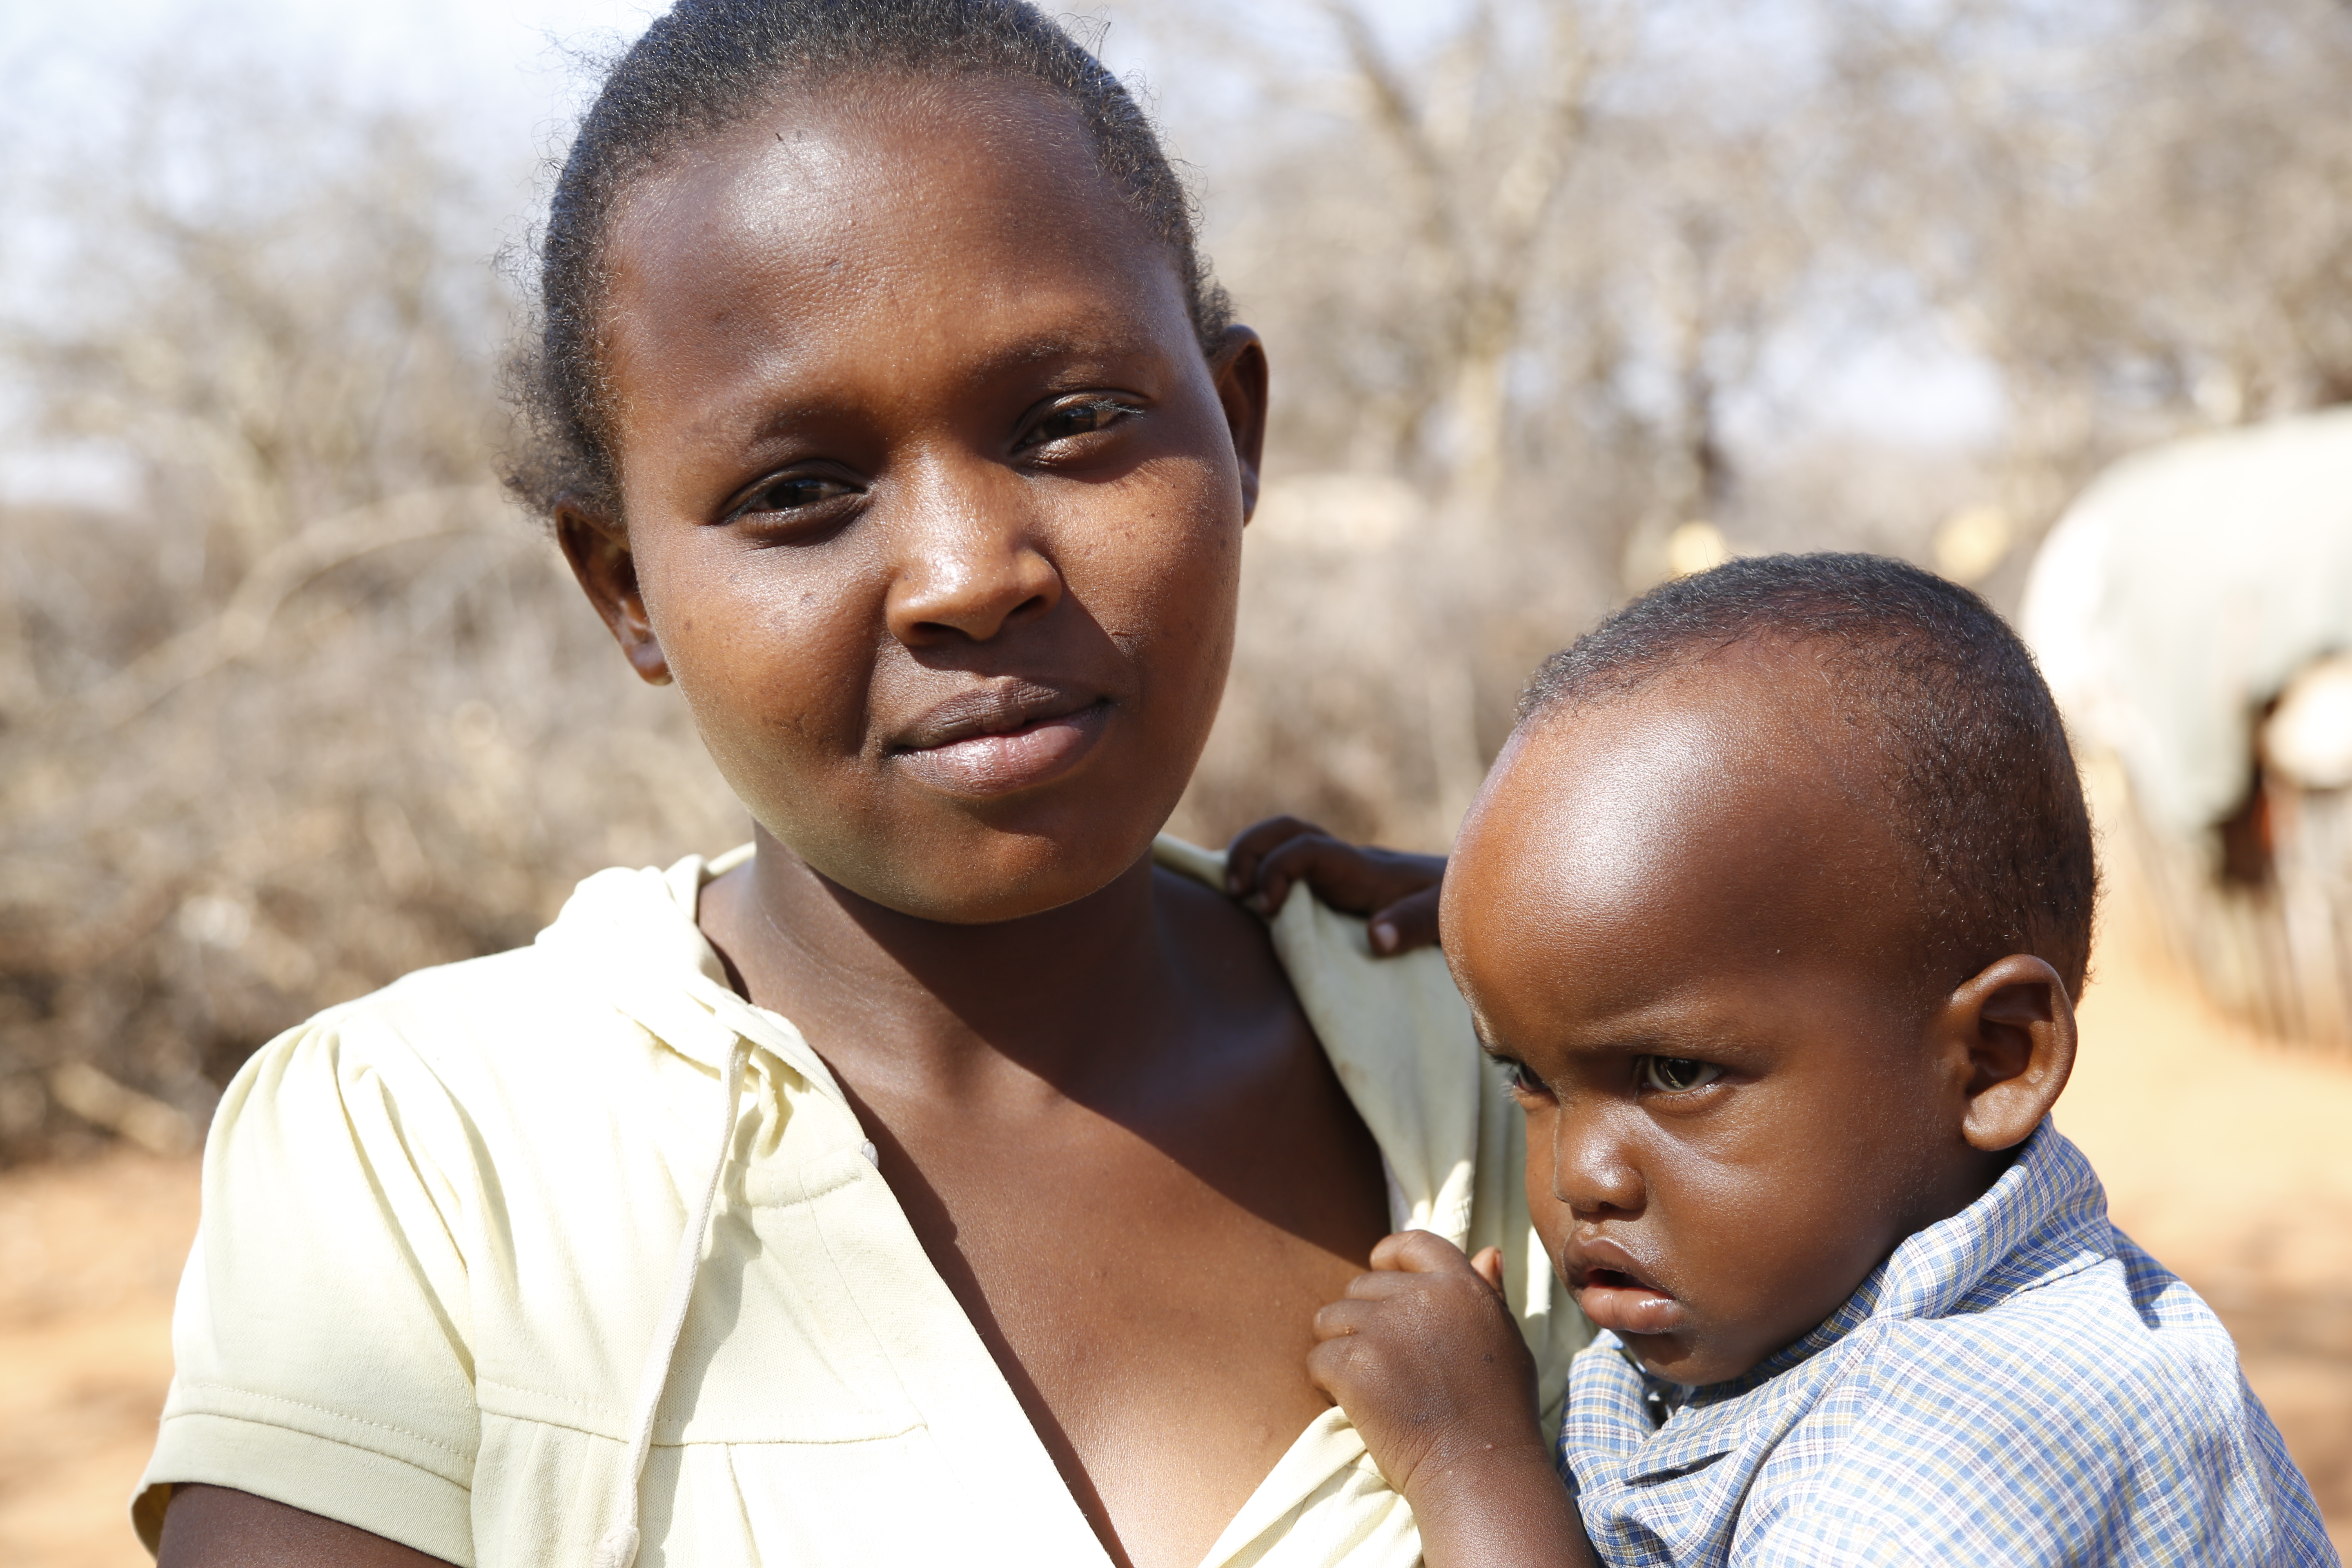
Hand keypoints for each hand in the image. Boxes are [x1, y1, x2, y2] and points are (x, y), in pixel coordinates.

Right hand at [1224, 816, 1445, 955]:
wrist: (1483, 889)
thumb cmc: (1464, 906)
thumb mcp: (1447, 917)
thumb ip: (1414, 924)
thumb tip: (1375, 939)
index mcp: (1366, 869)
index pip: (1308, 848)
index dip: (1277, 868)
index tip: (1268, 907)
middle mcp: (1348, 862)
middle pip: (1287, 829)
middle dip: (1249, 850)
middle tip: (1234, 891)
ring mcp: (1343, 870)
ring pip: (1286, 840)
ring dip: (1252, 857)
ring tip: (1235, 894)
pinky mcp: (1341, 883)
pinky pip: (1295, 864)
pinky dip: (1265, 872)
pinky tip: (1252, 901)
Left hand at [1310, 1233, 1595, 1566]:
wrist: (1479, 1470)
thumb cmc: (1499, 1413)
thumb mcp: (1507, 1342)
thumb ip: (1490, 1294)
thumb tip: (1489, 1252)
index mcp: (1461, 1286)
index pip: (1413, 1243)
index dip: (1389, 1256)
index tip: (1380, 1274)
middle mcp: (1421, 1297)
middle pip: (1362, 1285)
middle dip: (1362, 1318)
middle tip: (1381, 1362)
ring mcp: (1385, 1328)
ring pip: (1331, 1318)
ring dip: (1338, 1347)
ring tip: (1364, 1383)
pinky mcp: (1355, 1364)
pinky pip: (1317, 1359)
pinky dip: (1325, 1382)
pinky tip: (1349, 1403)